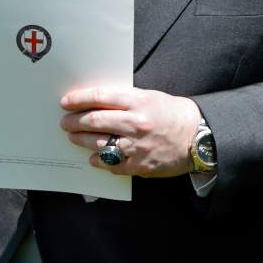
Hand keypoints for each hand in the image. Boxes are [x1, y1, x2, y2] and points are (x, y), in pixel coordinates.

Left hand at [60, 86, 201, 176]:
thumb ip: (125, 99)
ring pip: (98, 143)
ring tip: (74, 137)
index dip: (79, 99)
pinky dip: (98, 160)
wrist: (197, 136)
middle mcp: (136, 123)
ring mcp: (137, 146)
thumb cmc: (172, 113)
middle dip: (74, 121)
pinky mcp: (139, 165)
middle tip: (65, 122)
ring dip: (81, 140)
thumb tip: (96, 101)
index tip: (66, 102)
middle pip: (94, 121)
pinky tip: (93, 157)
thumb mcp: (150, 97)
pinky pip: (111, 164)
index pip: (100, 97)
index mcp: (139, 102)